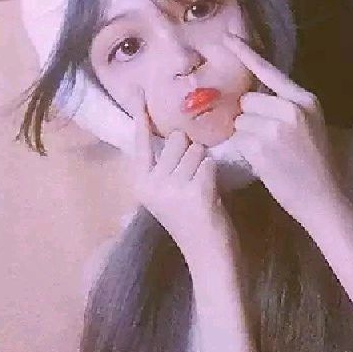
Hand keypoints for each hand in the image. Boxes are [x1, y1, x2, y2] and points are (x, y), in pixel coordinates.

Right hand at [128, 87, 233, 268]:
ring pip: (196, 149)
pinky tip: (211, 194)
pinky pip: (210, 162)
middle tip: (194, 177)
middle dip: (190, 150)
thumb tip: (173, 135)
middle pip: (175, 139)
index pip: (140, 142)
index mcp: (140, 183)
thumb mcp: (167, 196)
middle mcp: (150, 184)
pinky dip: (215, 174)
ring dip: (205, 163)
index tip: (137, 92)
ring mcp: (171, 188)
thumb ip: (163, 168)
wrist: (208, 259)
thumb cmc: (192, 224)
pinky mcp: (194, 191)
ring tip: (203, 188)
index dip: (140, 117)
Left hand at [223, 34, 346, 227]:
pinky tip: (263, 161)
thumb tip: (252, 97)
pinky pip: (237, 139)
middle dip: (250, 116)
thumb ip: (286, 106)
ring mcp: (274, 128)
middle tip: (268, 138)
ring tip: (268, 152)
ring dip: (246, 135)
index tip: (228, 37)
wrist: (322, 198)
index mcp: (304, 100)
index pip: (269, 72)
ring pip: (240, 120)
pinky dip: (244, 149)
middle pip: (248, 100)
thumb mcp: (309, 125)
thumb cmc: (315, 163)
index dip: (246, 54)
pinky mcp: (260, 147)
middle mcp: (290, 109)